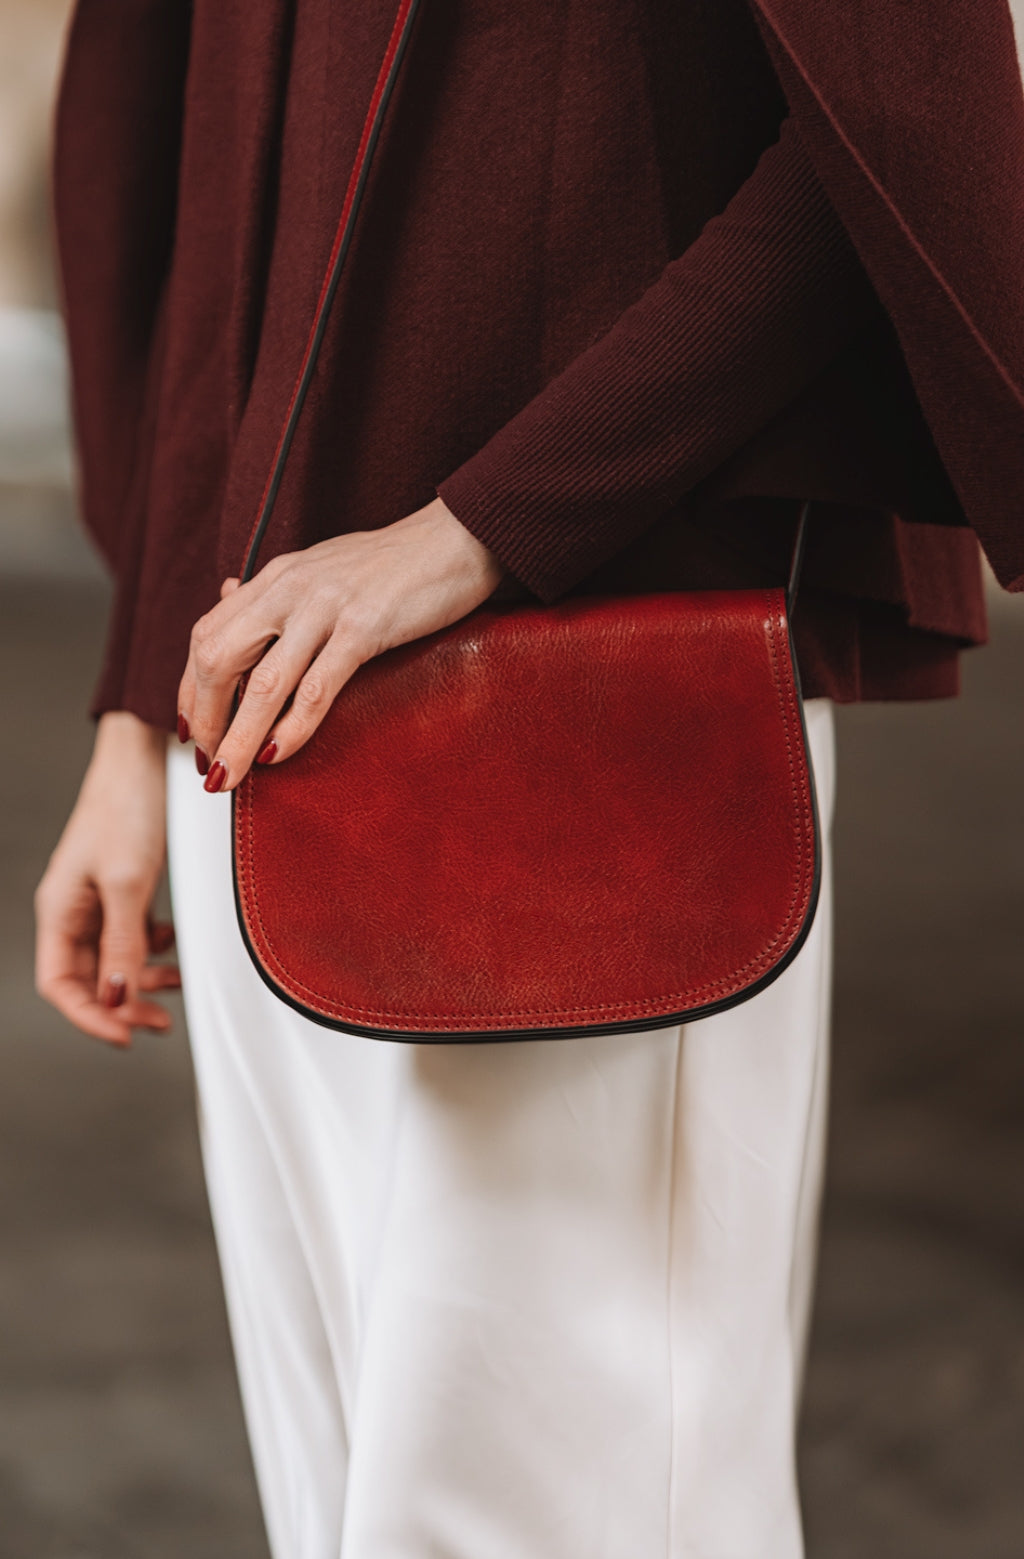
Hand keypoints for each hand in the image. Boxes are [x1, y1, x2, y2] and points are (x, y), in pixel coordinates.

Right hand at [34, 711, 180, 1045]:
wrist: (145, 756)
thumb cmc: (127, 808)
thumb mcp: (128, 883)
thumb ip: (123, 944)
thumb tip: (117, 998)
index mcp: (59, 910)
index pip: (59, 985)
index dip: (89, 1018)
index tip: (126, 1038)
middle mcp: (73, 908)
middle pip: (88, 978)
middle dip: (122, 1005)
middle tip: (159, 1023)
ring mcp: (98, 897)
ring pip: (114, 959)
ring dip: (142, 980)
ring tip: (176, 987)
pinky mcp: (124, 885)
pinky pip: (132, 934)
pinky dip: (154, 948)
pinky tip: (175, 944)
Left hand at [177, 497, 503, 790]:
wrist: (458, 538)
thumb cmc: (398, 564)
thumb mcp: (323, 570)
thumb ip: (279, 593)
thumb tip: (230, 599)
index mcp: (276, 577)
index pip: (207, 635)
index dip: (190, 689)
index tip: (191, 731)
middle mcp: (289, 588)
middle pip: (218, 659)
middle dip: (204, 719)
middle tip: (208, 763)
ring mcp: (324, 608)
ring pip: (262, 683)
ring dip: (238, 738)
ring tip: (227, 776)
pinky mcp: (363, 628)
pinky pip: (316, 687)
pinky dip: (292, 727)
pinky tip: (277, 755)